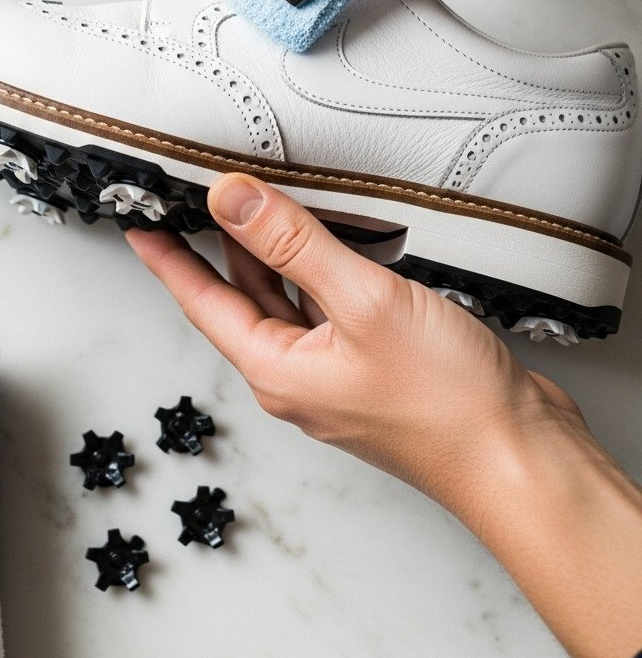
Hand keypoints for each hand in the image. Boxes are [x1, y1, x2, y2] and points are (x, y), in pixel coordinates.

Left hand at [126, 174, 572, 511]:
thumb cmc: (447, 405)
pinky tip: (333, 246)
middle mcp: (300, 375)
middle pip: (242, 299)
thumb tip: (232, 201)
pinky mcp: (375, 369)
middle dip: (217, 248)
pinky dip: (319, 271)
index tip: (139, 226)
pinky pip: (327, 310)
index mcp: (278, 368)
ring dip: (272, 255)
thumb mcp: (362, 302)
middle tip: (194, 201)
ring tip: (258, 208)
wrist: (518, 456)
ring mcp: (338, 375)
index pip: (202, 302)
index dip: (168, 258)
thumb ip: (294, 244)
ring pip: (288, 302)